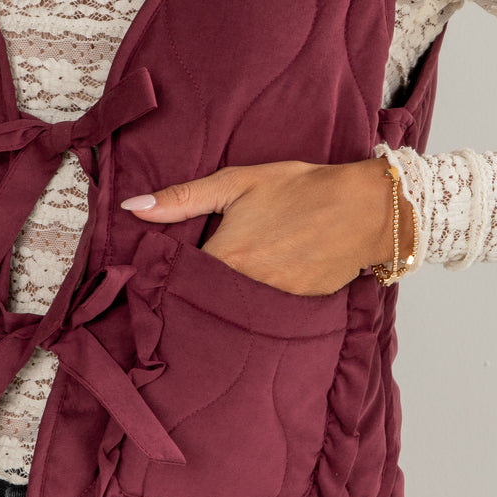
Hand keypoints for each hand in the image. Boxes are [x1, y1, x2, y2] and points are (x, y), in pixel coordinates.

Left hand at [120, 158, 408, 296]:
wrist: (364, 208)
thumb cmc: (299, 189)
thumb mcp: (237, 182)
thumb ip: (182, 198)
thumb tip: (132, 207)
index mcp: (224, 258)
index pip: (179, 279)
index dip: (170, 272)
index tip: (160, 268)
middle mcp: (245, 289)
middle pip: (206, 298)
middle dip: (197, 290)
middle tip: (194, 276)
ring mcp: (273, 304)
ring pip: (236, 308)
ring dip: (227, 299)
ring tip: (230, 280)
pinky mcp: (298, 310)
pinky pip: (266, 314)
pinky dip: (258, 302)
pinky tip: (261, 286)